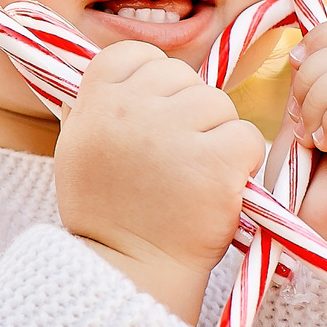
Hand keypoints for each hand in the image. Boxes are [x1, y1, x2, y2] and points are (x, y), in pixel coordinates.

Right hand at [55, 42, 267, 324]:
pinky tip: (214, 189)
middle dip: (188, 111)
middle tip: (172, 160)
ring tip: (190, 178)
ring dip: (215, 136)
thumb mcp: (81, 148)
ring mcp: (174, 132)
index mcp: (95, 101)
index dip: (153, 82)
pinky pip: (245, 136)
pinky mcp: (215, 160)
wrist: (131, 272)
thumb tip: (130, 63)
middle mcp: (130, 109)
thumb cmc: (109, 212)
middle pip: (184, 77)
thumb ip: (100, 102)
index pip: (138, 54)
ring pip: (219, 104)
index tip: (150, 119)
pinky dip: (239, 163)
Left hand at [278, 20, 326, 246]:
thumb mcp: (302, 118)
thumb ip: (311, 79)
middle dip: (311, 78)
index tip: (294, 86)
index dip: (318, 46)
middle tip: (301, 123)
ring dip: (320, 101)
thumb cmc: (304, 186)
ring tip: (313, 138)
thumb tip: (303, 37)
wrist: (313, 243)